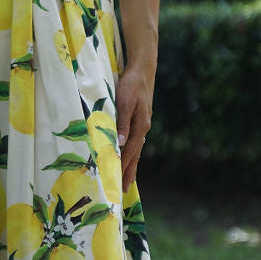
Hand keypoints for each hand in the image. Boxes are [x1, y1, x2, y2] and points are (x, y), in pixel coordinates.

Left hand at [115, 62, 153, 194]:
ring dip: (130, 165)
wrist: (142, 69)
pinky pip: (134, 142)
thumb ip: (122, 122)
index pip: (130, 152)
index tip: (118, 182)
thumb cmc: (132, 84)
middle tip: (123, 190)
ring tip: (127, 180)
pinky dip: (131, 153)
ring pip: (135, 149)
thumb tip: (120, 143)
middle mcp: (143, 128)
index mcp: (140, 126)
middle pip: (134, 155)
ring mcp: (142, 125)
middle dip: (128, 172)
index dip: (123, 167)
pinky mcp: (139, 120)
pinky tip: (129, 158)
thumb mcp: (125, 101)